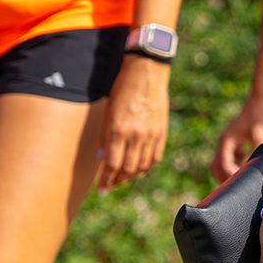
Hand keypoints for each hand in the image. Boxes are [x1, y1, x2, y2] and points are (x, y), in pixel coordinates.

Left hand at [98, 56, 169, 188]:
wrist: (146, 73)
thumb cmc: (122, 89)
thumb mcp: (108, 111)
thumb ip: (105, 136)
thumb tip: (103, 159)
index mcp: (118, 129)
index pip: (111, 165)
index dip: (105, 180)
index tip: (101, 189)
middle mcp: (135, 135)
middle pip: (126, 169)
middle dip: (116, 182)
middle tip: (109, 187)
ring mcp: (150, 134)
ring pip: (142, 167)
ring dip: (130, 177)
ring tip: (122, 180)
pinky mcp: (161, 132)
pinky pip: (154, 157)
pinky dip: (146, 167)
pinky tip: (139, 170)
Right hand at [212, 95, 262, 182]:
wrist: (258, 103)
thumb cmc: (258, 117)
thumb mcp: (259, 135)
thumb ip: (257, 150)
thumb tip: (258, 166)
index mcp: (226, 142)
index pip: (223, 164)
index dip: (230, 175)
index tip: (240, 182)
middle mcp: (223, 143)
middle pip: (215, 167)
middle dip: (223, 178)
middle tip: (236, 187)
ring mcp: (226, 143)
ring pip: (220, 163)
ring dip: (227, 173)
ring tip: (240, 182)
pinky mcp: (233, 142)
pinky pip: (229, 159)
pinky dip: (234, 166)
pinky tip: (246, 169)